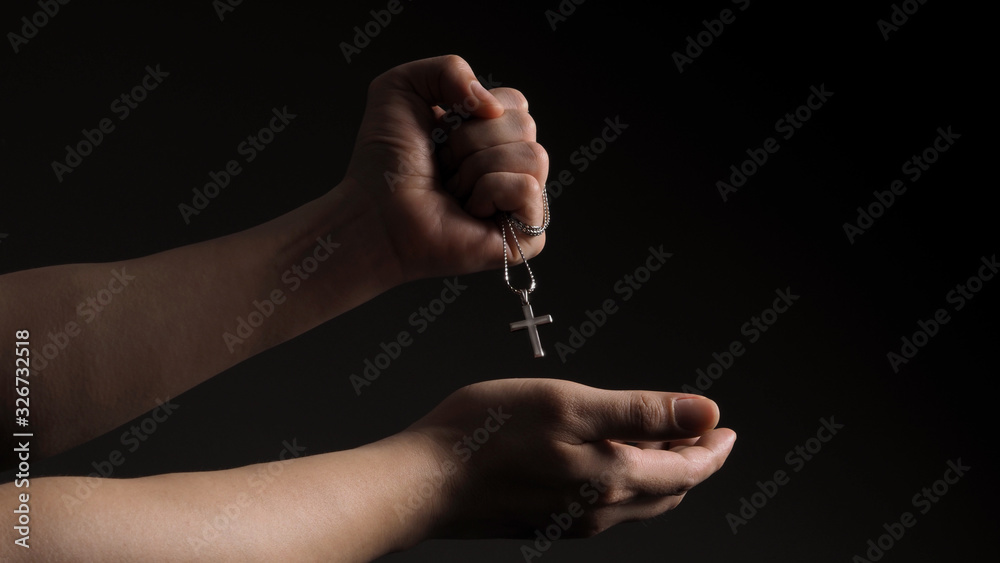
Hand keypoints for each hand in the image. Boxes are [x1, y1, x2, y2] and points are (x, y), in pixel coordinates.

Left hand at [342, 55, 548, 282]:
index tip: (440, 136)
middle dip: (472, 140)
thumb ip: (449, 68)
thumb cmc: (383, 164)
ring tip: (453, 190)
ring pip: (531, 156)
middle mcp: (509, 167)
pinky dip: (489, 193)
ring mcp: (520, 203)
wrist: (372, 214)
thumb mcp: (402, 88)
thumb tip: (494, 106)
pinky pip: (527, 188)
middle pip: (525, 125)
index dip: (474, 111)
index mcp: (491, 135)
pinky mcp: (525, 236)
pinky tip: (468, 211)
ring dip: (478, 167)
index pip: (516, 102)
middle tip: (443, 167)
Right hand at [404, 379, 736, 539]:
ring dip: (657, 472)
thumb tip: (706, 414)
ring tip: (661, 442)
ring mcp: (569, 521)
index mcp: (612, 481)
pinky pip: (602, 504)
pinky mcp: (544, 521)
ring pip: (634, 500)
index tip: (727, 431)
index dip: (712, 451)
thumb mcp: (571, 405)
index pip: (686, 473)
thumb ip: (642, 412)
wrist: (422, 482)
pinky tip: (606, 457)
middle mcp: (597, 511)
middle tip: (702, 436)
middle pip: (664, 491)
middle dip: (690, 462)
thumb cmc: (486, 435)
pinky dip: (622, 480)